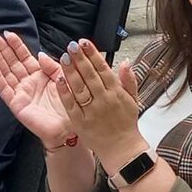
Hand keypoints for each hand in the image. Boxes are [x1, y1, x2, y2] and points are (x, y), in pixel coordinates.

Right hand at [0, 32, 70, 148]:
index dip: (16, 45)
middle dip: (3, 49)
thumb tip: (39, 53)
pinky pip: (5, 89)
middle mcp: (28, 83)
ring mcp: (21, 93)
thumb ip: (51, 66)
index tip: (8, 33)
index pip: (24, 57)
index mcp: (39, 75)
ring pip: (6, 73)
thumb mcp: (63, 77)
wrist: (70, 126)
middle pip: (12, 63)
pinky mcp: (17, 104)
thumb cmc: (69, 103)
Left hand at [56, 39, 143, 172]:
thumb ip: (129, 79)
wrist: (121, 148)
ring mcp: (91, 110)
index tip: (85, 42)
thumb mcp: (133, 99)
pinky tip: (59, 79)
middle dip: (80, 58)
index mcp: (116, 92)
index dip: (93, 54)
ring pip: (79, 87)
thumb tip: (126, 62)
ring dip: (71, 71)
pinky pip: (70, 104)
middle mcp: (103, 99)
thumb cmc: (126, 122)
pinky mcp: (80, 121)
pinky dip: (64, 92)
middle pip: (90, 75)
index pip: (103, 68)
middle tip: (71, 45)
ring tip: (64, 57)